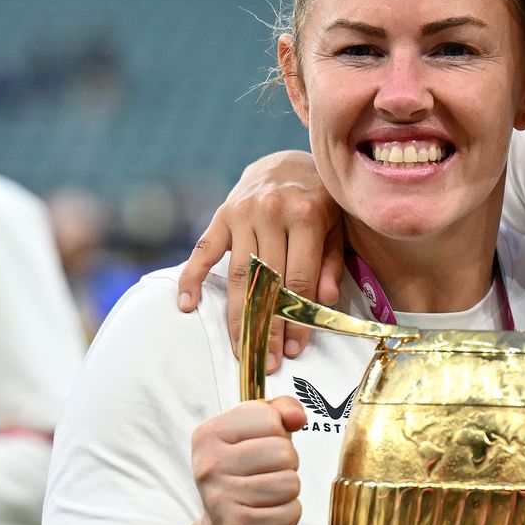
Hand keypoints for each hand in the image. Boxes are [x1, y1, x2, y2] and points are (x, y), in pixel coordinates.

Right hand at [174, 153, 344, 372]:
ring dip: (237, 317)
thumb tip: (325, 301)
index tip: (294, 350)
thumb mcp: (337, 226)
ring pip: (237, 275)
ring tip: (240, 350)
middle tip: (265, 362)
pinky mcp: (221, 215)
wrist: (286, 161)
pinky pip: (203, 251)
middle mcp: (271, 212)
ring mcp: (242, 213)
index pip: (299, 279)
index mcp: (306, 215)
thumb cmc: (318, 201)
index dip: (296, 318)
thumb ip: (331, 262)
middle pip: (267, 283)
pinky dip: (191, 278)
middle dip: (265, 327)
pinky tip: (187, 306)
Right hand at [193, 395, 308, 524]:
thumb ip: (278, 412)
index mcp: (209, 435)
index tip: (261, 448)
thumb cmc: (245, 480)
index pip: (268, 417)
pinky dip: (287, 515)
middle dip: (286, 465)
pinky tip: (267, 517)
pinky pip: (291, 510)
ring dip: (287, 492)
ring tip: (266, 498)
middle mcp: (210, 465)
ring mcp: (222, 498)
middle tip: (266, 477)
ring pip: (290, 482)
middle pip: (283, 451)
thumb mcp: (255, 438)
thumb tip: (296, 415)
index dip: (277, 433)